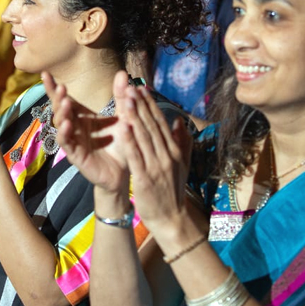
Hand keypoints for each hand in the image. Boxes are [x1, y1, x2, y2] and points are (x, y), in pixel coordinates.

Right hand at [43, 71, 127, 194]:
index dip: (53, 88)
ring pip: (60, 125)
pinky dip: (65, 134)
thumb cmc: (122, 142)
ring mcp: (74, 141)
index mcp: (83, 117)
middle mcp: (75, 127)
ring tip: (64, 103)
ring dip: (61, 114)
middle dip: (57, 98)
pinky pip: (67, 144)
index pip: (64, 99)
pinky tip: (66, 125)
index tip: (45, 74)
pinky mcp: (77, 156)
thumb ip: (121, 96)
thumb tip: (122, 73)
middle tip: (61, 88)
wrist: (129, 167)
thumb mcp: (124, 116)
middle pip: (59, 110)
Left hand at [118, 85, 192, 235]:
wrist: (172, 219)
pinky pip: (136, 156)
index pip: (161, 123)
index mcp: (174, 150)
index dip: (151, 105)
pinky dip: (130, 141)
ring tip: (127, 98)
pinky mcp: (145, 178)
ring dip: (135, 116)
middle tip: (132, 86)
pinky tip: (123, 126)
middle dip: (142, 105)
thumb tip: (178, 122)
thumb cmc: (172, 191)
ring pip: (144, 137)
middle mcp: (166, 155)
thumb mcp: (181, 164)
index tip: (142, 88)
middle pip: (152, 126)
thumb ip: (181, 142)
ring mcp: (157, 166)